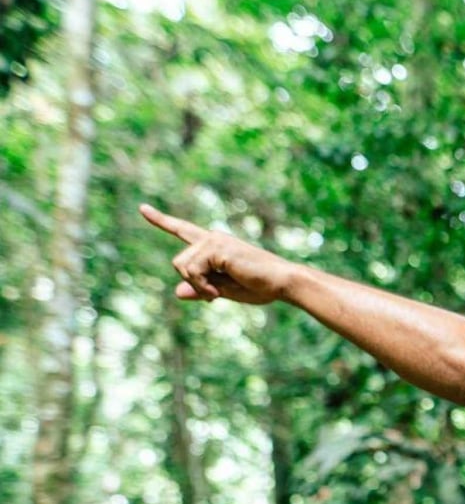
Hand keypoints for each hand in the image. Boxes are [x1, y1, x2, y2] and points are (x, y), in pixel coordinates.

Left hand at [141, 203, 293, 304]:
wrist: (283, 282)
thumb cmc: (261, 287)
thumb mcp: (225, 291)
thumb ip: (201, 289)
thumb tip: (177, 292)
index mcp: (214, 245)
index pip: (183, 230)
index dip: (162, 220)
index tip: (142, 208)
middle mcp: (212, 238)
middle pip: (179, 262)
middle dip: (193, 282)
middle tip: (215, 295)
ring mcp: (214, 240)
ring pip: (182, 266)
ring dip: (198, 285)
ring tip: (219, 292)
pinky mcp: (217, 247)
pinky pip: (192, 270)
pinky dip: (202, 286)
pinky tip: (218, 291)